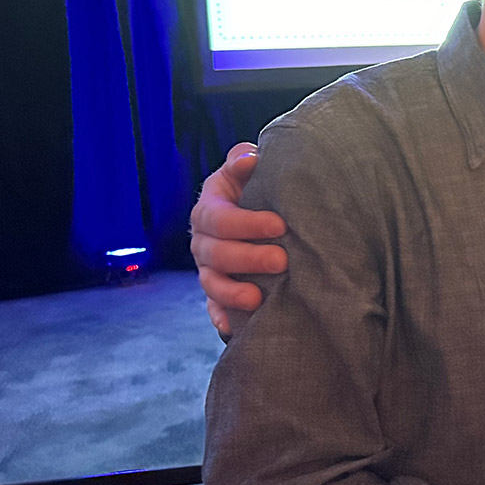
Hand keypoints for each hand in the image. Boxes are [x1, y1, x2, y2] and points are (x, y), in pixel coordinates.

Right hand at [189, 143, 287, 335]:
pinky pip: (213, 308)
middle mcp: (203, 241)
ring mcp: (208, 269)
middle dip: (247, 259)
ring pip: (211, 284)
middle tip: (281, 260)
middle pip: (215, 254)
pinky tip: (233, 326)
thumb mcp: (247, 171)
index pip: (218, 218)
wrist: (258, 213)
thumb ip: (244, 162)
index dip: (246, 223)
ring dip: (232, 293)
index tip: (279, 225)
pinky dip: (221, 317)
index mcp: (209, 209)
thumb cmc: (256, 190)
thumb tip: (249, 158)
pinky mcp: (217, 292)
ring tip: (258, 298)